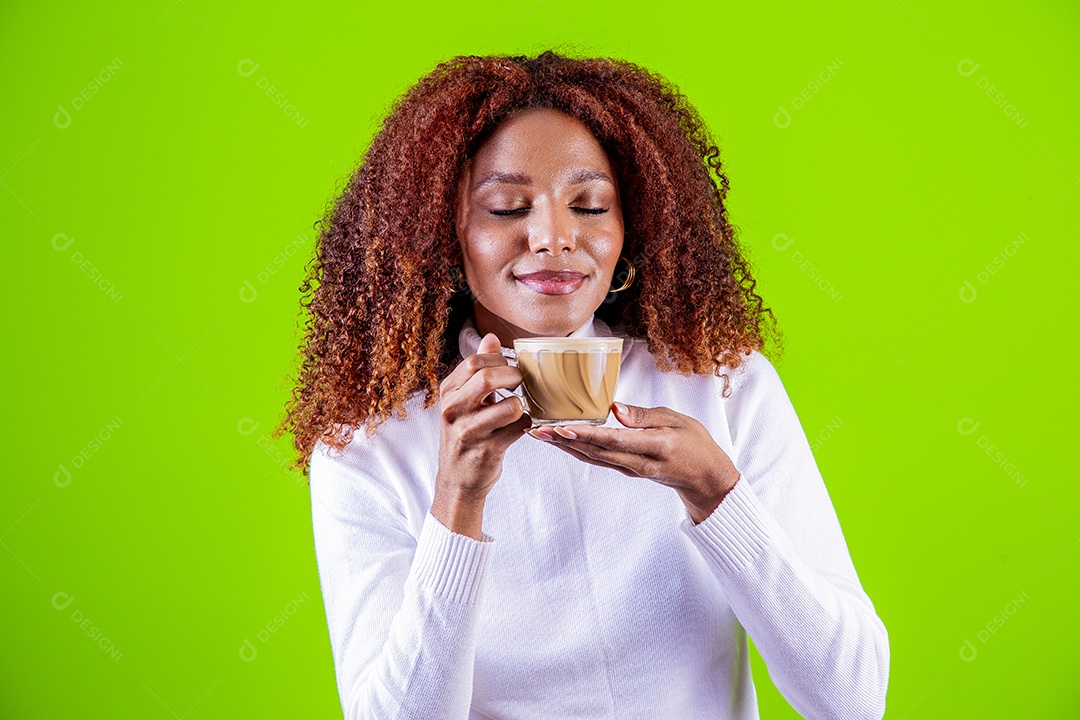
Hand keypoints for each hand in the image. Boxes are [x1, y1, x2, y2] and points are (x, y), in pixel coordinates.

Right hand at [433, 333, 530, 537]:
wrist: (458, 481)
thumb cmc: (465, 435)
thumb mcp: (464, 401)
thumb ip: (477, 369)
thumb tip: (491, 337)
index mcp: (448, 394)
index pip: (473, 362)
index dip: (498, 360)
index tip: (510, 367)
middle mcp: (453, 411)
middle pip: (486, 378)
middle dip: (513, 376)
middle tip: (522, 382)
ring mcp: (468, 433)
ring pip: (508, 406)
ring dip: (521, 405)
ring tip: (519, 408)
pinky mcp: (487, 451)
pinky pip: (519, 430)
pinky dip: (527, 425)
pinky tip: (522, 426)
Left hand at [527, 402, 739, 523]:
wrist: (704, 478)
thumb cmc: (695, 443)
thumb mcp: (678, 420)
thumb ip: (645, 415)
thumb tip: (615, 409)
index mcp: (656, 447)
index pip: (616, 440)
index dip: (588, 435)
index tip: (564, 428)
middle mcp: (639, 463)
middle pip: (596, 452)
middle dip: (565, 441)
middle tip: (537, 430)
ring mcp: (631, 470)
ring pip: (593, 458)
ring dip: (565, 447)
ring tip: (541, 434)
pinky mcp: (626, 471)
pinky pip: (598, 461)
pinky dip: (577, 450)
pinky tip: (561, 441)